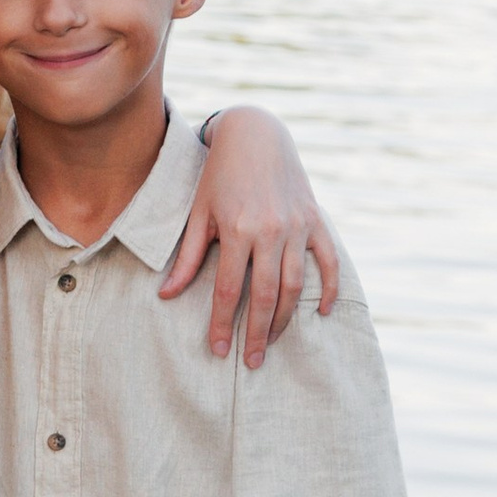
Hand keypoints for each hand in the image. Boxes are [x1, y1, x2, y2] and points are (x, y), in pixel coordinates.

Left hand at [160, 105, 339, 366]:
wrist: (256, 134)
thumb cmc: (220, 175)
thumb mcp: (199, 213)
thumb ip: (188, 257)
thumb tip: (166, 295)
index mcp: (238, 230)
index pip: (227, 290)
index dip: (221, 324)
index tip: (217, 350)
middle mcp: (271, 231)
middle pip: (264, 297)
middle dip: (257, 334)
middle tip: (250, 362)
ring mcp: (298, 227)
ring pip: (296, 286)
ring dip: (285, 319)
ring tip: (272, 342)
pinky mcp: (316, 220)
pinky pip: (328, 262)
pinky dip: (330, 289)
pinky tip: (321, 313)